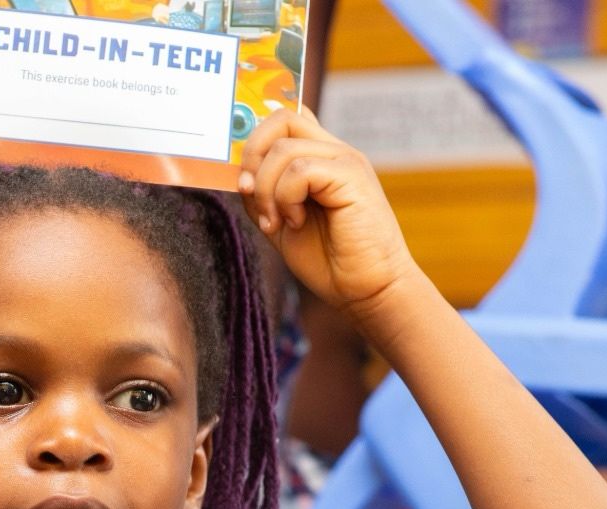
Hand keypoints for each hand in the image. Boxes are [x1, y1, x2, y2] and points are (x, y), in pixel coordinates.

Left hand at [238, 109, 419, 320]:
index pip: (285, 120)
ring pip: (283, 148)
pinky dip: (286, 198)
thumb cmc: (330, 262)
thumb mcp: (281, 223)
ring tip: (277, 222)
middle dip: (251, 155)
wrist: (367, 290)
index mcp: (320, 159)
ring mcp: (345, 160)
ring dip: (266, 189)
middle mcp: (334, 152)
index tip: (242, 181)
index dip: (254, 139)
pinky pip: (300, 170)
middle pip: (281, 118)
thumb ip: (262, 195)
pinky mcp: (352, 176)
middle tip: (249, 194)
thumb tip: (239, 174)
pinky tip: (296, 222)